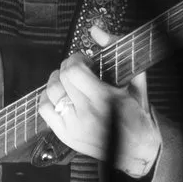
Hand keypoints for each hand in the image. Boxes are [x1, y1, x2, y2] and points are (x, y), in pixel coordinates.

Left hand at [37, 28, 160, 179]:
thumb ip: (117, 52)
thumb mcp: (135, 82)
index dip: (75, 59)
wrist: (137, 151)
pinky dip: (48, 99)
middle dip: (67, 67)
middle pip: (59, 79)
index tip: (84, 60)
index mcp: (104, 100)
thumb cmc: (138, 116)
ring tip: (68, 82)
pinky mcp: (65, 136)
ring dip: (56, 82)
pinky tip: (61, 97)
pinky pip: (44, 110)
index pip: (72, 71)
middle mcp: (86, 114)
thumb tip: (96, 30)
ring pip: (49, 93)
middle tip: (78, 69)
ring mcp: (73, 127)